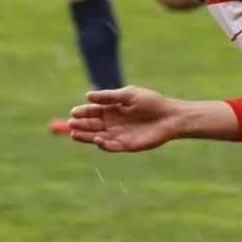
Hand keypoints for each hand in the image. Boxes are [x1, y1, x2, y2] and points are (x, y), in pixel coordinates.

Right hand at [54, 86, 180, 151]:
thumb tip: (88, 95)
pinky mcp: (127, 145)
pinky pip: (111, 146)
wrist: (170, 116)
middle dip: (81, 124)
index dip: (83, 112)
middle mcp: (114, 123)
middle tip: (70, 124)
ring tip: (74, 134)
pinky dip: (102, 144)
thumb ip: (109, 96)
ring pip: (98, 136)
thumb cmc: (151, 102)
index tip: (74, 112)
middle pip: (93, 125)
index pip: (94, 111)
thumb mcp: (129, 95)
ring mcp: (119, 135)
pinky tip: (96, 139)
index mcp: (113, 109)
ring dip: (86, 136)